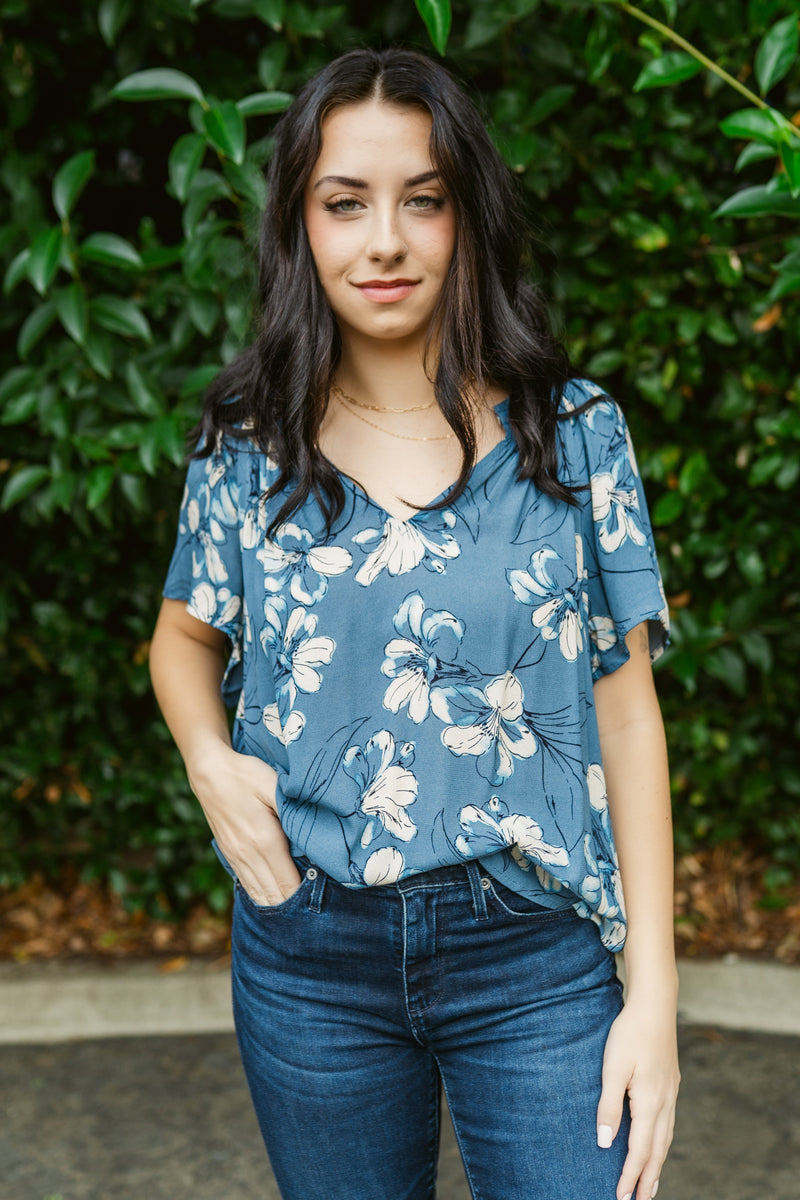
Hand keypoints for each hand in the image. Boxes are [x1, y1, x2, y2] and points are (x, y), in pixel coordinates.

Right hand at [188, 742, 301, 905]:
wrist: (208, 772)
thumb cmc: (245, 774)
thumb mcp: (273, 784)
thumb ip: (293, 809)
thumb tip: (314, 834)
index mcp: (264, 841)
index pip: (288, 884)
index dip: (306, 897)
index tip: (324, 901)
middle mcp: (249, 856)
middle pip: (274, 897)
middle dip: (294, 908)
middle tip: (316, 912)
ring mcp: (236, 858)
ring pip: (259, 895)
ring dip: (278, 905)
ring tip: (298, 912)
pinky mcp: (230, 855)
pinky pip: (247, 885)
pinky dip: (262, 895)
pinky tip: (274, 898)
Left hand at [596, 996, 679, 1199]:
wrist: (654, 1006)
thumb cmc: (629, 1034)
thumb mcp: (612, 1068)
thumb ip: (608, 1106)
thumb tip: (606, 1143)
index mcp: (650, 1102)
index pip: (640, 1150)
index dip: (630, 1175)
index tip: (621, 1196)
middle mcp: (665, 1102)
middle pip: (658, 1150)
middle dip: (648, 1179)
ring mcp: (671, 1093)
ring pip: (666, 1138)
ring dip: (658, 1164)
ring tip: (651, 1184)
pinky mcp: (671, 1083)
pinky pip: (669, 1123)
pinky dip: (663, 1142)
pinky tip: (658, 1143)